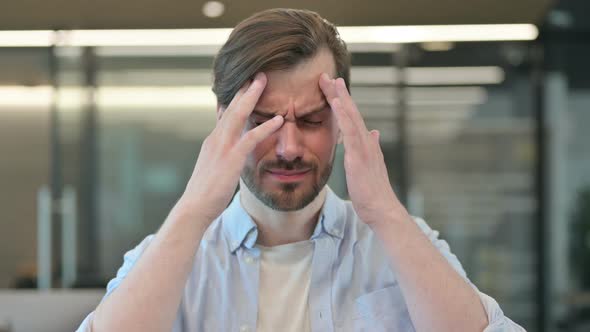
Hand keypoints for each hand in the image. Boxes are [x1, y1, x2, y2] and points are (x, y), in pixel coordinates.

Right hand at [181, 72, 283, 221]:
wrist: (193, 208)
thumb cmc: (204, 193)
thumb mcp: (212, 169)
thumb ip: (220, 156)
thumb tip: (227, 151)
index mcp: (212, 141)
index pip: (224, 114)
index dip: (235, 99)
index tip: (244, 85)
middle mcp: (216, 139)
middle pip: (230, 107)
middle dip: (244, 89)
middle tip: (257, 73)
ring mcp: (222, 147)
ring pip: (238, 115)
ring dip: (252, 96)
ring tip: (264, 81)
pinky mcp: (231, 158)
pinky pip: (251, 138)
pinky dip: (265, 127)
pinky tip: (278, 120)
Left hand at [319, 73, 406, 226]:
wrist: (382, 209)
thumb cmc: (374, 192)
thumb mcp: (370, 166)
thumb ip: (371, 148)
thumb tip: (374, 132)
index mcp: (366, 144)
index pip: (352, 118)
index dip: (343, 102)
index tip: (333, 87)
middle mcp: (366, 142)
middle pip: (352, 112)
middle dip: (340, 94)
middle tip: (329, 76)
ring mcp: (364, 148)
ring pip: (352, 118)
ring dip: (341, 98)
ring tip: (332, 82)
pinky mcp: (359, 157)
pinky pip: (350, 132)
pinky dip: (343, 116)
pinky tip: (336, 104)